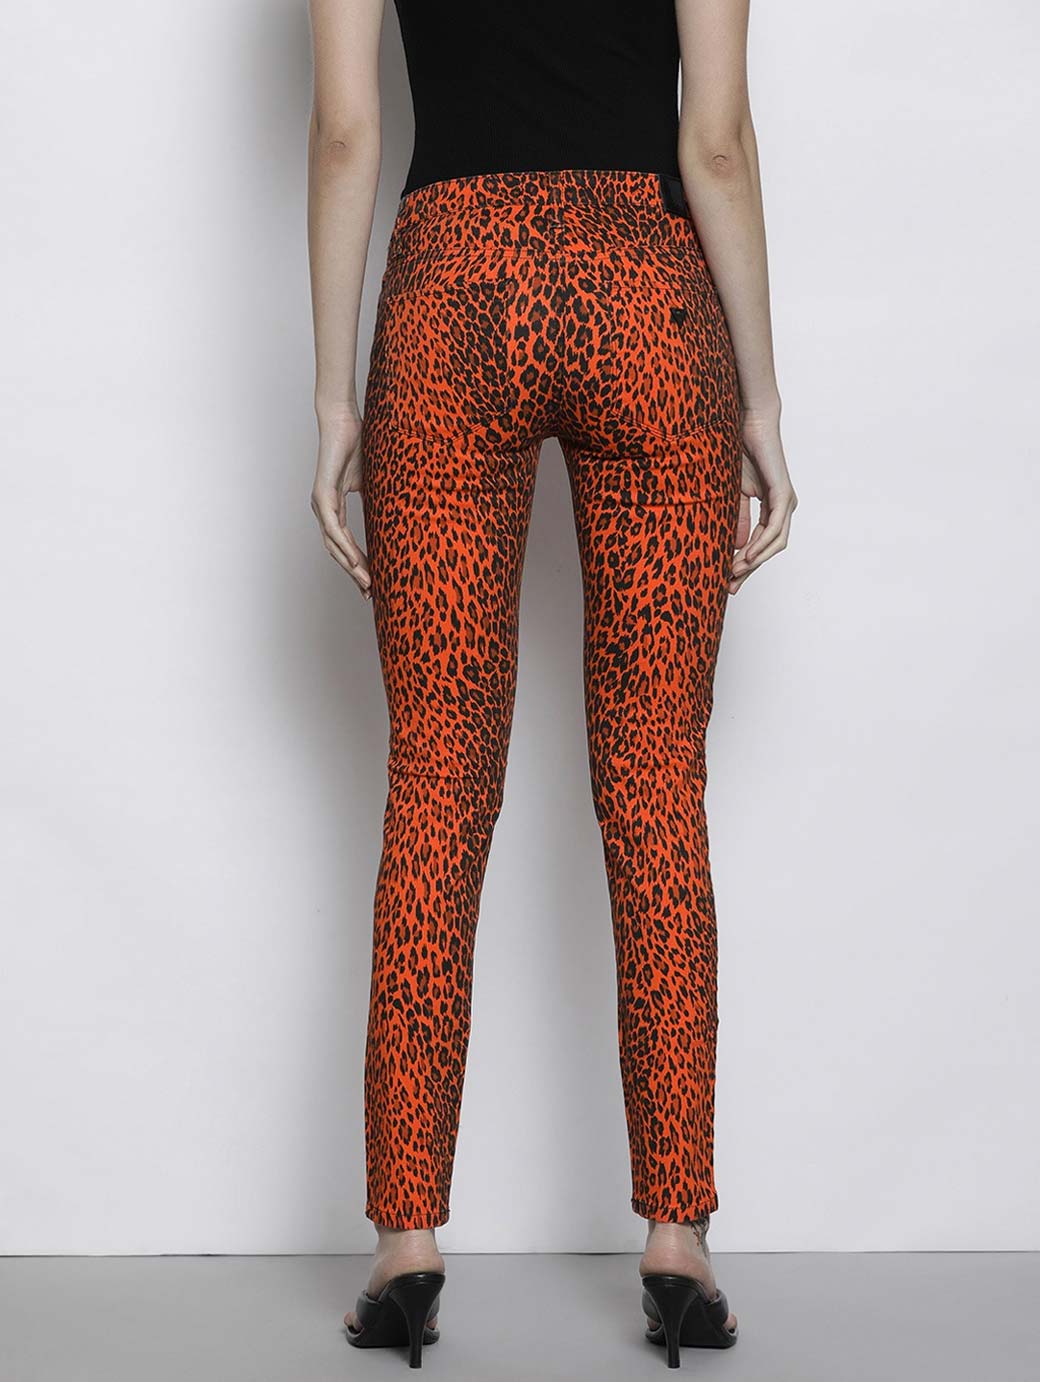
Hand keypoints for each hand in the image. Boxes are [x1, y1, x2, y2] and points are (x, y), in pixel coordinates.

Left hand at [311, 409, 371, 599]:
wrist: (343, 421)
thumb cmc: (357, 445)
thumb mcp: (372, 481)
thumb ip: (379, 501)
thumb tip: (399, 515)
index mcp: (335, 507)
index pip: (346, 544)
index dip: (359, 565)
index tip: (373, 583)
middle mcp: (324, 509)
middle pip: (338, 551)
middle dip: (355, 574)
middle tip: (370, 593)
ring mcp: (321, 503)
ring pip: (334, 545)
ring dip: (350, 566)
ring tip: (366, 583)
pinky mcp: (322, 495)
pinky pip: (333, 528)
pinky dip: (344, 546)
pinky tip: (355, 561)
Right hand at [728, 409, 797, 594]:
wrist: (750, 424)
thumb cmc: (741, 453)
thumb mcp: (734, 494)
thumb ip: (738, 520)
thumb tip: (735, 548)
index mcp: (772, 508)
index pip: (761, 543)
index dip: (746, 564)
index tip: (729, 579)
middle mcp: (784, 507)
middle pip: (770, 549)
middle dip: (750, 569)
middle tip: (731, 585)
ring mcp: (786, 502)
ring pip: (775, 543)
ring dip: (755, 560)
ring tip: (735, 572)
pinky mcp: (783, 494)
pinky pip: (774, 527)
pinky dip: (761, 544)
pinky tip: (747, 556)